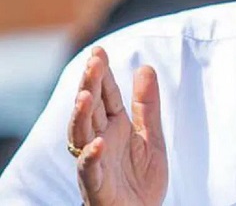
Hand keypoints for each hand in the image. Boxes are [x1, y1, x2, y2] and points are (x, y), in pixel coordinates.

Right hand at [67, 46, 167, 205]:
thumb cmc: (140, 179)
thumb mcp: (152, 136)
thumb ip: (148, 105)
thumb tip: (146, 67)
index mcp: (114, 126)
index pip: (106, 95)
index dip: (102, 74)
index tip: (99, 50)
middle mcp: (100, 140)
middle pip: (91, 109)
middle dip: (90, 85)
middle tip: (93, 62)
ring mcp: (97, 162)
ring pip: (82, 135)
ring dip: (82, 116)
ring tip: (85, 96)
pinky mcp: (98, 186)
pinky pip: (91, 171)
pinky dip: (92, 157)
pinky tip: (98, 143)